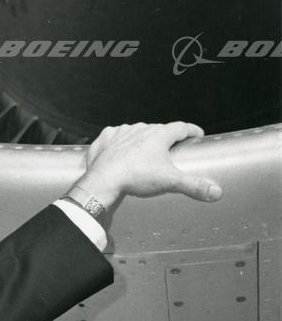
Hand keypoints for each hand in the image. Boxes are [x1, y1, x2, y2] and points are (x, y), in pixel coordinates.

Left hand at [74, 122, 222, 207]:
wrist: (103, 180)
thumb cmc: (136, 177)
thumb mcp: (170, 182)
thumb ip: (194, 186)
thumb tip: (216, 192)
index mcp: (158, 135)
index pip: (181, 127)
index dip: (191, 130)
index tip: (197, 134)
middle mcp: (139, 129)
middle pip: (157, 130)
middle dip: (165, 137)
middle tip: (171, 147)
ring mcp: (120, 132)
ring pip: (136, 132)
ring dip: (141, 139)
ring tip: (145, 152)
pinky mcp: (105, 139)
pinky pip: (115, 136)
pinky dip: (119, 142)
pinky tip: (120, 149)